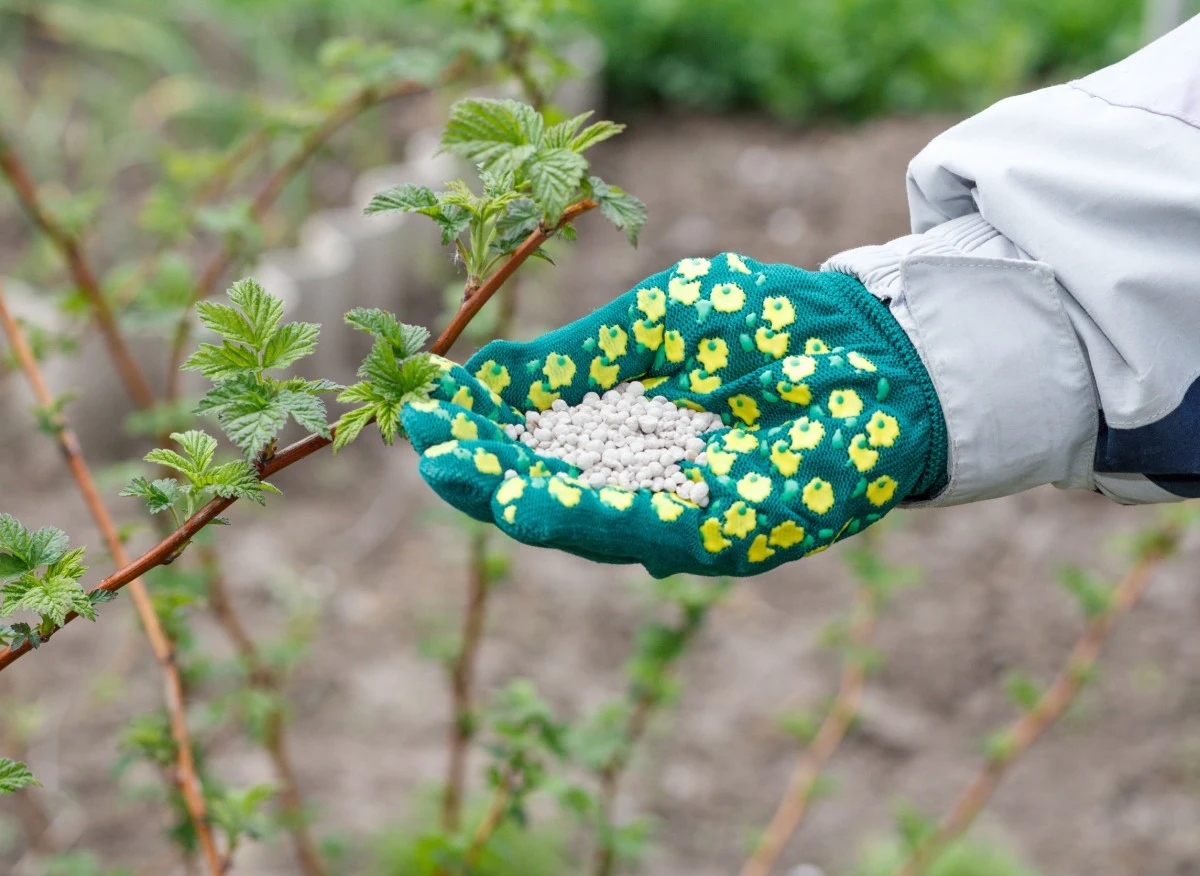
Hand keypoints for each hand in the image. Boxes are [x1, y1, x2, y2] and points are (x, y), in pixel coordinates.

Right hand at [401, 253, 945, 576]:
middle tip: (423, 447)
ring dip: (511, 496)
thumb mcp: (654, 324)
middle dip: (481, 469)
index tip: (426, 410)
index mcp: (627, 431)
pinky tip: (521, 500)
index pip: (536, 440)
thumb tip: (480, 373)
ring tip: (449, 471)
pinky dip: (577, 517)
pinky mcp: (722, 539)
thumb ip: (574, 357)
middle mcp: (645, 482)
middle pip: (546, 486)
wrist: (877, 346)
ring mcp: (681, 514)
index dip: (480, 429)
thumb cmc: (770, 323)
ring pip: (580, 517)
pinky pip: (636, 532)